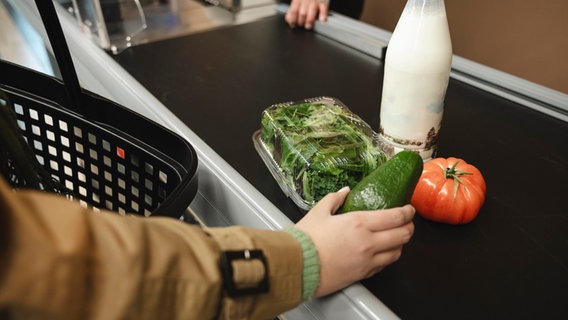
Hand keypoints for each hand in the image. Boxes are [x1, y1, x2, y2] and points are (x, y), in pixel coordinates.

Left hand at [285, 0, 328, 29]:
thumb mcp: (297, 1)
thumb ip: (292, 11)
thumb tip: (288, 20)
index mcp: (298, 0)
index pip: (293, 11)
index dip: (292, 20)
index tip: (293, 25)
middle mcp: (306, 0)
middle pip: (302, 13)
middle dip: (301, 22)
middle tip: (301, 25)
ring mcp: (315, 1)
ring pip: (312, 11)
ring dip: (309, 21)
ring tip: (308, 26)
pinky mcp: (323, 3)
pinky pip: (324, 9)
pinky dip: (323, 16)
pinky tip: (321, 20)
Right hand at [295, 187, 415, 296]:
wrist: (296, 265)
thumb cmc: (305, 239)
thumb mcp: (319, 212)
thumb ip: (335, 198)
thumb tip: (345, 191)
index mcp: (359, 223)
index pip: (395, 217)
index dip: (407, 212)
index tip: (409, 209)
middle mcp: (368, 242)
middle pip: (402, 235)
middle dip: (410, 227)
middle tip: (408, 223)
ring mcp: (367, 260)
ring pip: (397, 253)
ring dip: (401, 244)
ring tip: (397, 238)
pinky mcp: (362, 275)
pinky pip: (383, 266)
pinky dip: (387, 258)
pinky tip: (382, 253)